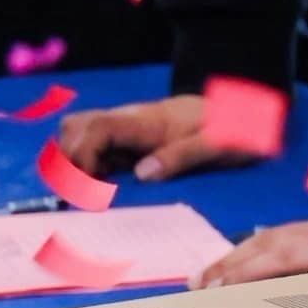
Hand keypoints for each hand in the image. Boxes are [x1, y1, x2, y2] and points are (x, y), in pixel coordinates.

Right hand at [54, 91, 255, 183]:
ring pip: (77, 133)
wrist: (238, 113)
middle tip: (82, 194)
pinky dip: (85, 164)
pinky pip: (92, 145)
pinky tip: (99, 186)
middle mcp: (129, 121)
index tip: (87, 185)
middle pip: (76, 128)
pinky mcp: (127, 140)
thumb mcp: (217, 144)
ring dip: (72, 160)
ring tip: (88, 190)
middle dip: (68, 159)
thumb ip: (183, 156)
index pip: (97, 128)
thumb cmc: (230, 128)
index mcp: (147, 122)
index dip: (82, 153)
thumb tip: (142, 175)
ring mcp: (125, 129)